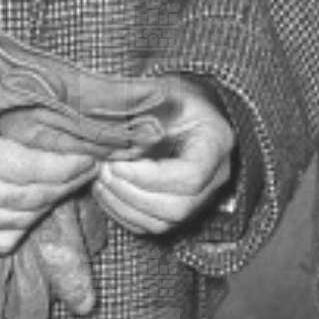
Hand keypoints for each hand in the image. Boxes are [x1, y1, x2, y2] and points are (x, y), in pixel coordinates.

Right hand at [0, 84, 96, 254]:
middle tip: (86, 170)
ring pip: (16, 221)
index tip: (88, 158)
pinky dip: (24, 226)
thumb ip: (2, 101)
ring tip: (64, 184)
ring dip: (48, 205)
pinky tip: (34, 206)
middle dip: (64, 185)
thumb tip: (54, 104)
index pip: (24, 166)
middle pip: (25, 197)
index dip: (63, 166)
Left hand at [93, 76, 236, 235]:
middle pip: (178, 207)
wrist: (183, 108)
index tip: (116, 163)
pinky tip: (106, 192)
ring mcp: (200, 197)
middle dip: (133, 194)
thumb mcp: (163, 92)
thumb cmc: (174, 97)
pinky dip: (124, 214)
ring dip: (125, 205)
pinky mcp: (180, 208)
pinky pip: (153, 226)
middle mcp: (216, 177)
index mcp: (217, 143)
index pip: (191, 176)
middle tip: (104, 171)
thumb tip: (112, 137)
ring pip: (164, 222)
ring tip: (101, 180)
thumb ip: (144, 113)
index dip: (150, 177)